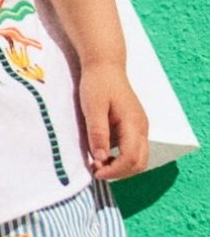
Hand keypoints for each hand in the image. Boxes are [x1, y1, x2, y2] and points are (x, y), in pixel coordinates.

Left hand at [78, 59, 147, 180]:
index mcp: (134, 124)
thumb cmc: (98, 83)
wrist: (105, 64)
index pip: (131, 159)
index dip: (114, 171)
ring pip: (137, 158)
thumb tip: (100, 159)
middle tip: (96, 170)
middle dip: (119, 172)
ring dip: (120, 166)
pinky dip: (120, 157)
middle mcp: (142, 128)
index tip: (95, 172)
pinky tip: (102, 151)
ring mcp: (140, 127)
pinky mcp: (135, 126)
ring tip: (97, 162)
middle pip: (139, 163)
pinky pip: (133, 148)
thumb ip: (98, 133)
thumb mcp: (93, 107)